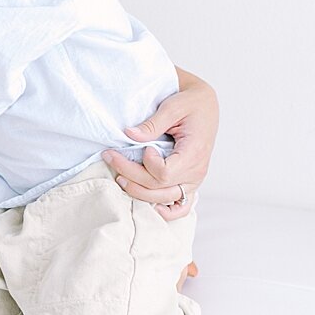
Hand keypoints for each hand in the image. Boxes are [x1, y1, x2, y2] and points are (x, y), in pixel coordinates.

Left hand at [104, 69, 218, 220]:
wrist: (204, 104)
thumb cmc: (190, 103)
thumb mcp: (172, 107)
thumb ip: (152, 124)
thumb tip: (130, 135)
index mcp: (194, 153)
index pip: (164, 174)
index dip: (147, 165)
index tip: (142, 148)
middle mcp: (196, 172)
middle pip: (158, 188)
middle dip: (129, 174)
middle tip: (109, 156)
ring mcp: (194, 180)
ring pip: (165, 199)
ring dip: (139, 192)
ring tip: (119, 177)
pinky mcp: (189, 181)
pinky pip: (181, 206)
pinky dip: (167, 211)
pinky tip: (151, 207)